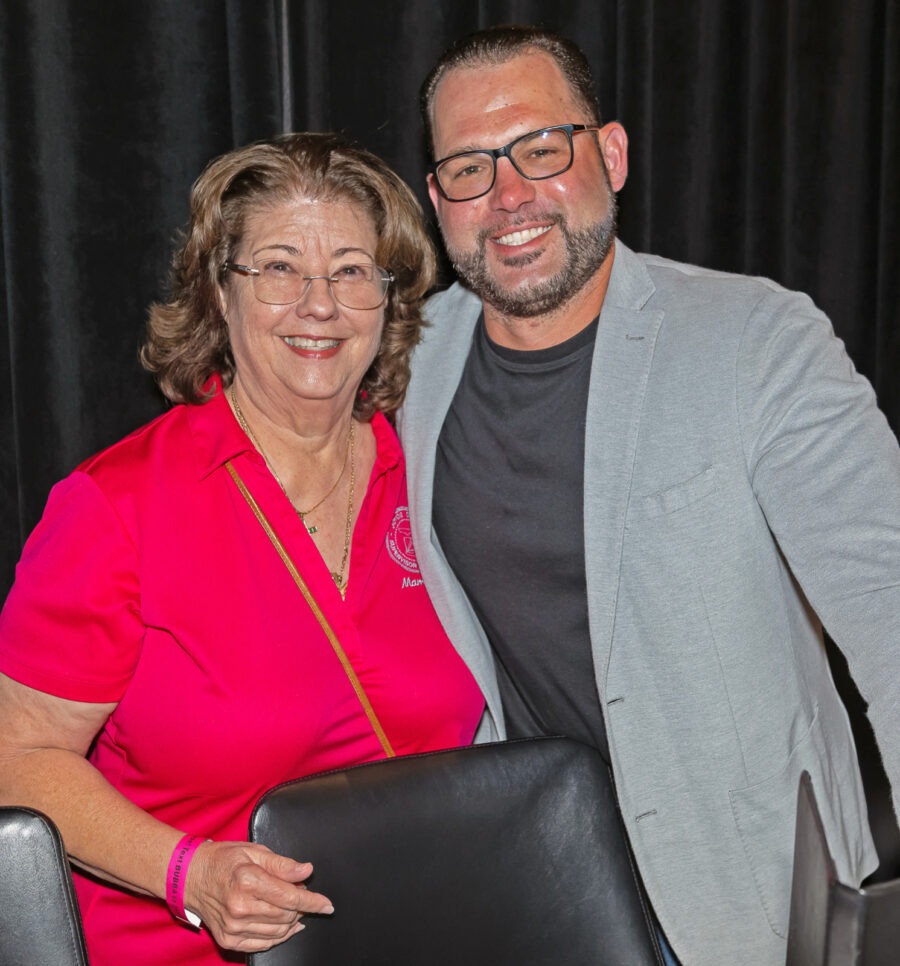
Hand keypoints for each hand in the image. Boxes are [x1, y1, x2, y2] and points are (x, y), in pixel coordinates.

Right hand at [184, 841, 333, 952]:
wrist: (190, 877)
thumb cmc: (223, 860)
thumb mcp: (254, 851)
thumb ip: (282, 864)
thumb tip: (306, 871)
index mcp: (248, 881)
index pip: (291, 897)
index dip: (313, 901)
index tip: (327, 904)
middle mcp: (240, 907)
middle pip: (286, 915)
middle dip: (301, 907)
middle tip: (302, 894)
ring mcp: (233, 927)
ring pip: (278, 932)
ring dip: (291, 922)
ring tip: (293, 908)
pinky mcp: (229, 940)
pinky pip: (263, 944)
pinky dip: (278, 936)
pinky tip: (284, 926)